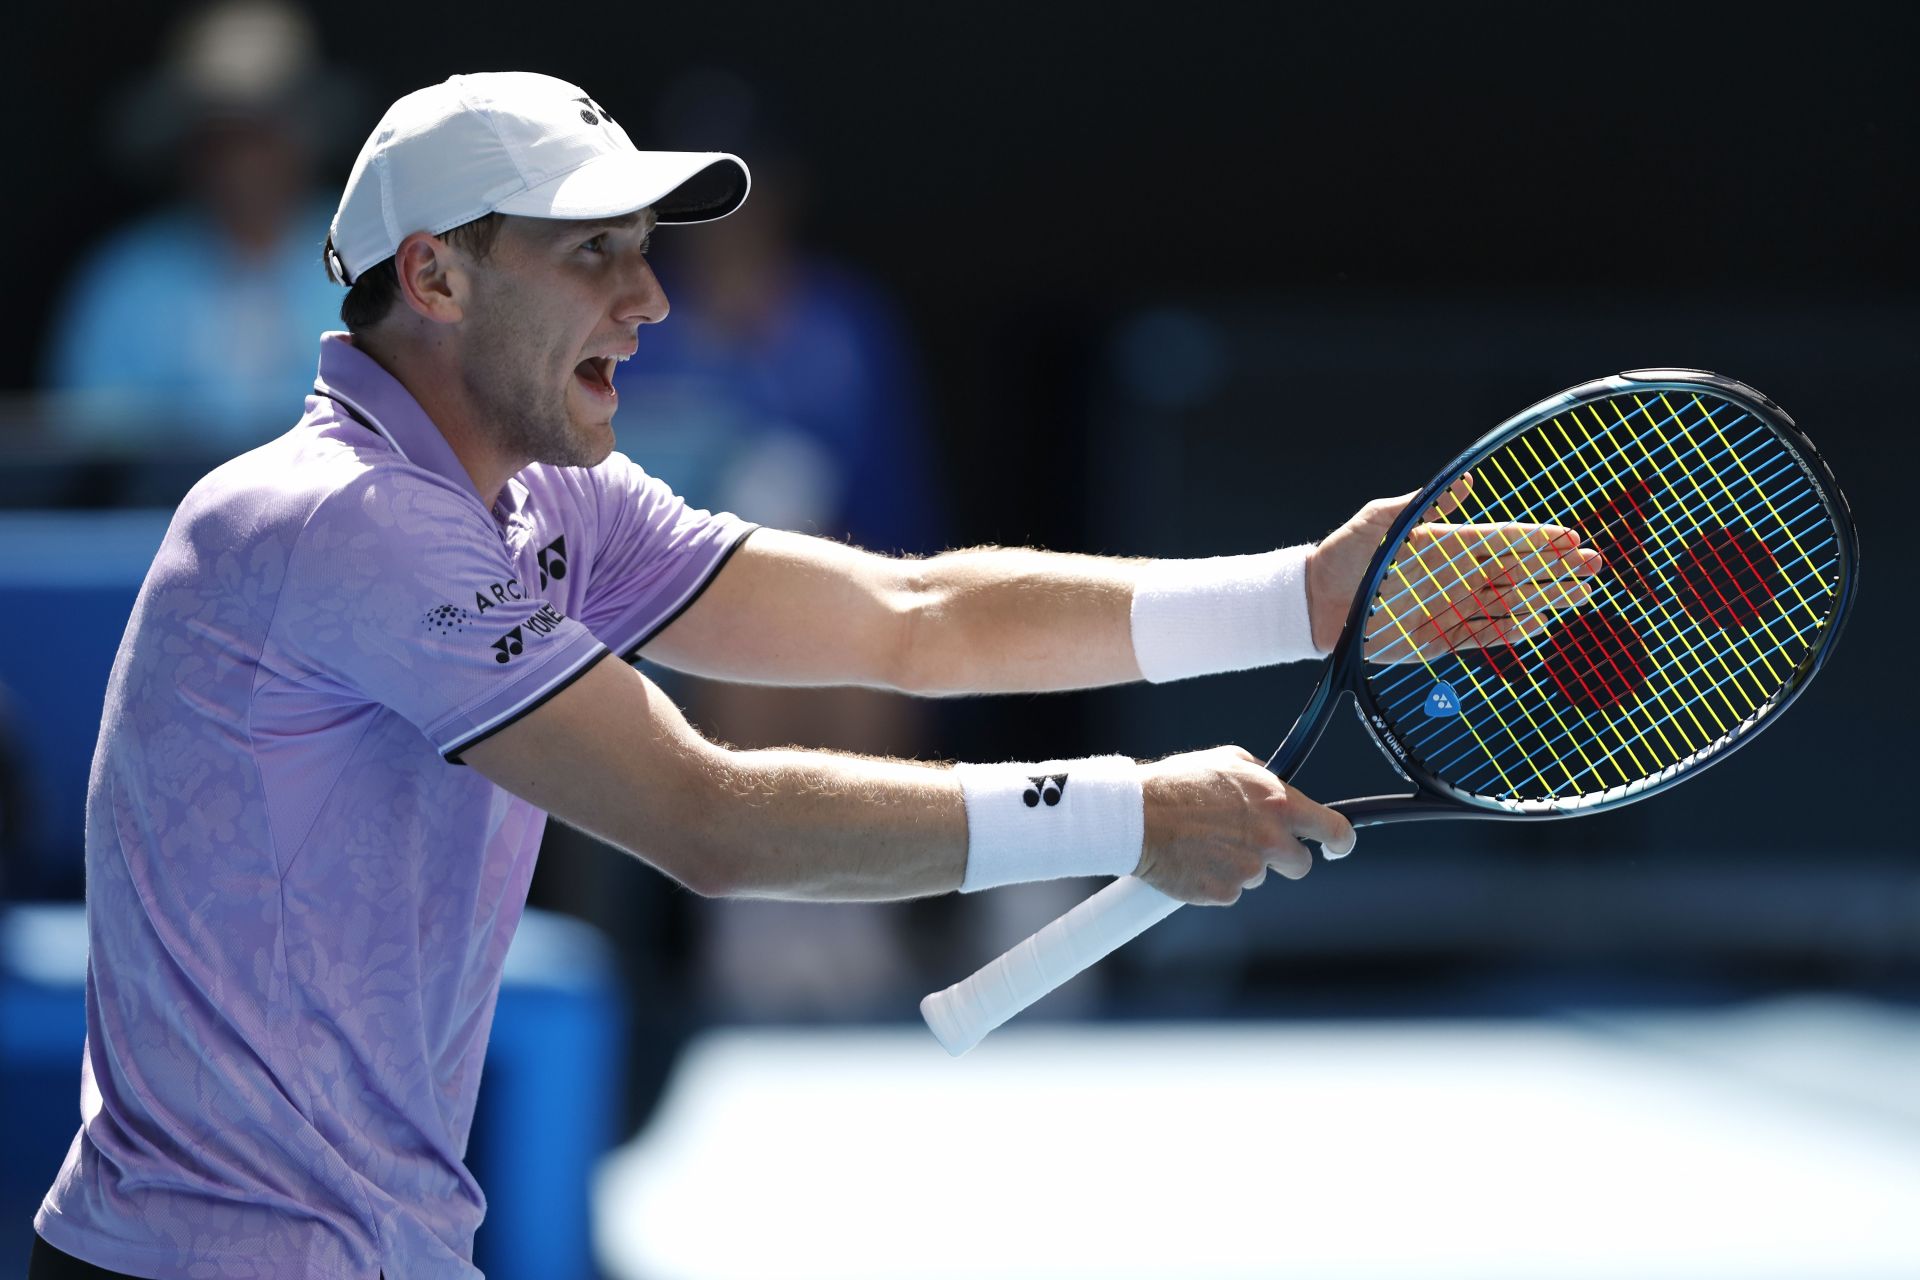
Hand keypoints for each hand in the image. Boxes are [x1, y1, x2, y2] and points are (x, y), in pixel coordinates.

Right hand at [1133, 746, 1354, 905]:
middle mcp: (1270, 840)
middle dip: (1284, 856)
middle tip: (1253, 842)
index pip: (1334, 829)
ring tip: (1206, 841)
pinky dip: (1216, 878)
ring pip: (1259, 875)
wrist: (1136, 816)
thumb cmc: (1178, 784)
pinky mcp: (1223, 893)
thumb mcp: (1228, 761)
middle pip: (1300, 864)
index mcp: (1279, 804)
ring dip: (1240, 862)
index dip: (1341, 841)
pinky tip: (1194, 858)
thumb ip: (1263, 777)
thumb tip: (1276, 786)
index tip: (1338, 845)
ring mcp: (1247, 870)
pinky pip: (1230, 890)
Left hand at [1305, 477, 1602, 660]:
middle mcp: (1456, 576)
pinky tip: (1539, 623)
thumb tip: (1465, 481)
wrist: (1315, 604)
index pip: (1502, 540)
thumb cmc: (1343, 556)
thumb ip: (1423, 504)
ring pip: (1509, 604)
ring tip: (1580, 594)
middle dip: (1555, 569)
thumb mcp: (1379, 521)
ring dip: (1545, 599)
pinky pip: (1483, 636)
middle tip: (1593, 566)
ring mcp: (1451, 608)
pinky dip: (1510, 632)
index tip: (1569, 537)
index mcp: (1446, 544)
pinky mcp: (1440, 639)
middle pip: (1517, 573)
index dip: (1536, 539)